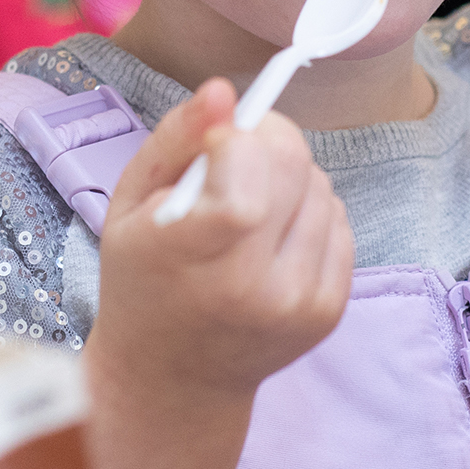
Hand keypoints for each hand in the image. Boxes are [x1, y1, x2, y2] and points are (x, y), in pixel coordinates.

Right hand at [90, 79, 352, 405]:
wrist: (173, 378)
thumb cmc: (143, 280)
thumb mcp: (131, 203)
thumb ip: (176, 138)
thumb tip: (223, 90)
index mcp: (196, 255)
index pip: (251, 161)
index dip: (238, 136)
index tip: (214, 144)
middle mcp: (258, 285)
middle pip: (295, 163)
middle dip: (267, 143)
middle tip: (232, 164)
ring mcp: (301, 301)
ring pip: (322, 186)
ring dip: (289, 180)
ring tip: (247, 210)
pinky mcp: (330, 309)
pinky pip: (338, 221)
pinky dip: (308, 214)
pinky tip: (271, 238)